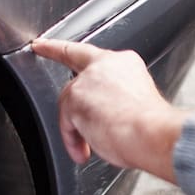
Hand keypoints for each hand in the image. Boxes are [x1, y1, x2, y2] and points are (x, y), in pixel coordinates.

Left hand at [31, 39, 188, 183]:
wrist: (153, 133)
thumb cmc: (153, 126)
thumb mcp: (139, 102)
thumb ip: (116, 98)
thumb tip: (105, 116)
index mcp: (125, 63)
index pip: (88, 53)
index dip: (60, 47)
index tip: (42, 43)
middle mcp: (106, 64)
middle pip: (76, 79)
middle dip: (70, 98)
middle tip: (61, 88)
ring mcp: (88, 79)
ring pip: (70, 104)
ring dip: (78, 128)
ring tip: (94, 144)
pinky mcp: (74, 97)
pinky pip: (67, 123)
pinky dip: (74, 140)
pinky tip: (83, 150)